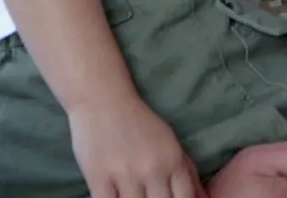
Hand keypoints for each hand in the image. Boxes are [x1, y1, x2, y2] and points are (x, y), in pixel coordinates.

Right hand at [69, 96, 206, 197]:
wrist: (103, 99)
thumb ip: (188, 172)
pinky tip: (118, 197)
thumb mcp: (170, 142)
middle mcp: (153, 169)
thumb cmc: (139, 122)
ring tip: (137, 196)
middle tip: (153, 197)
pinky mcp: (99, 179)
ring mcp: (125, 175)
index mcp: (173, 160)